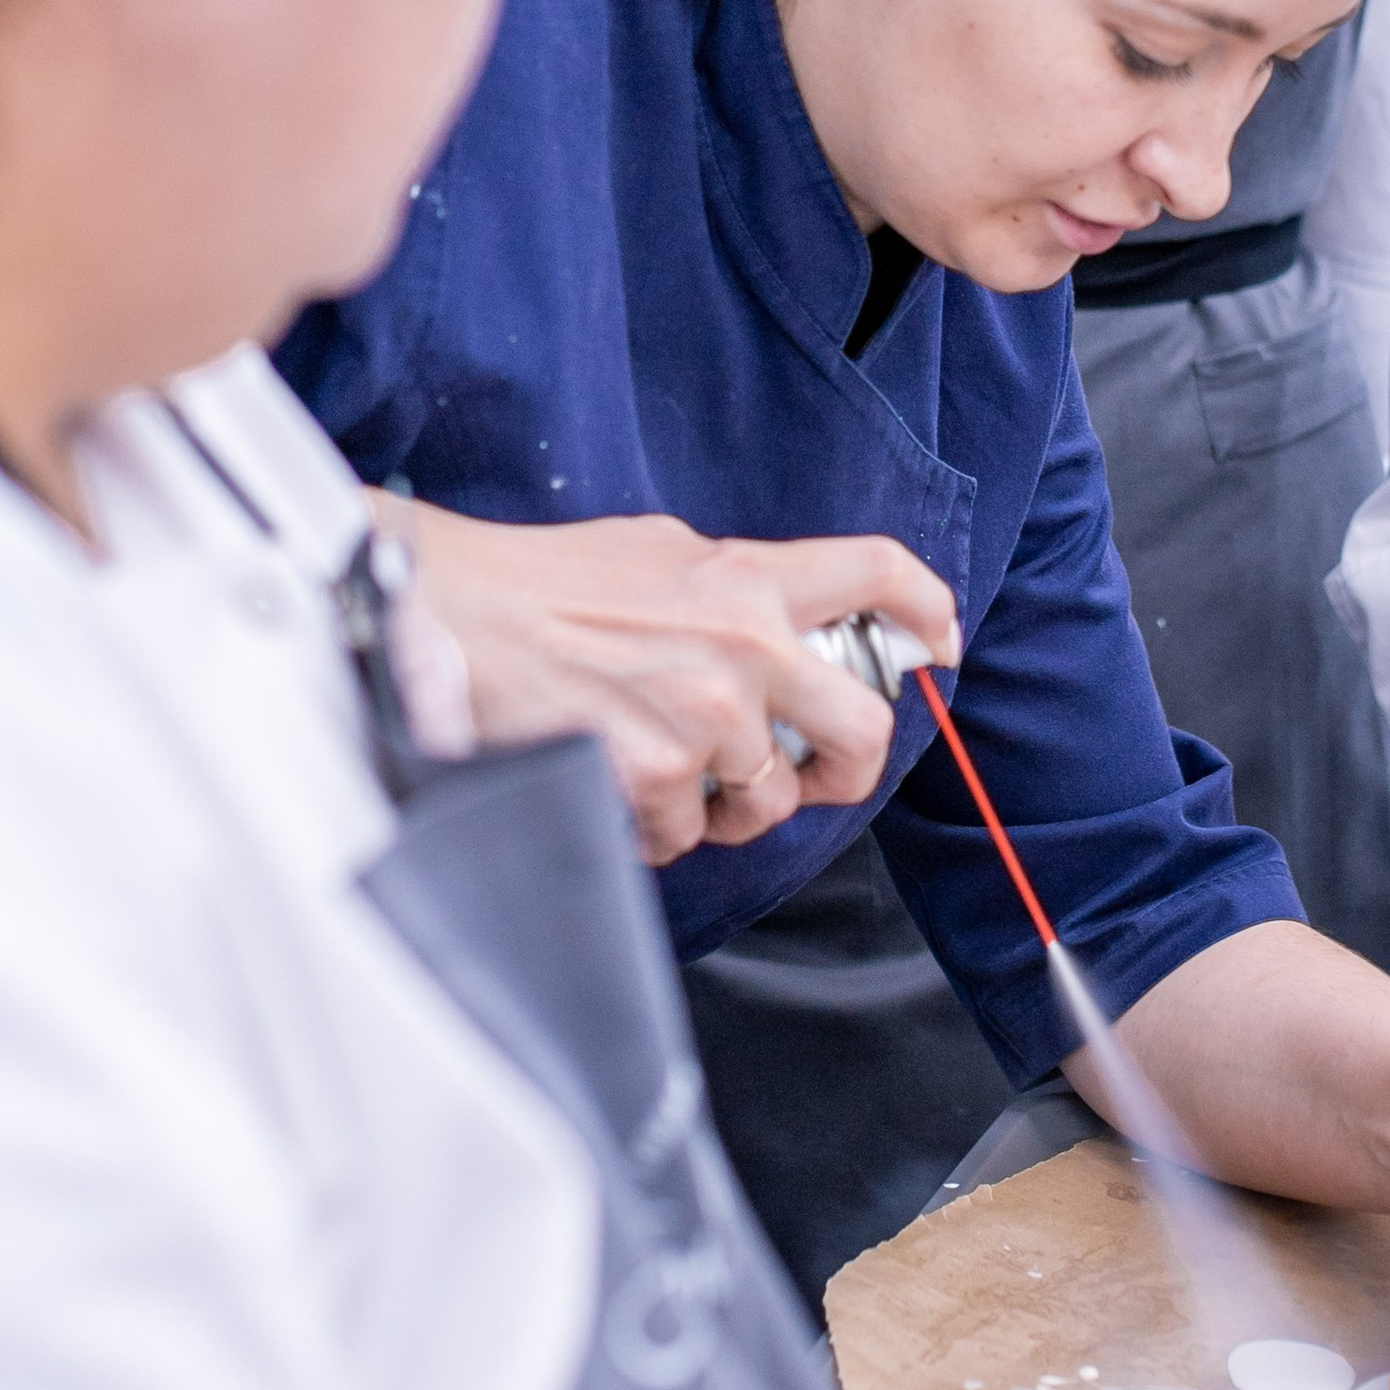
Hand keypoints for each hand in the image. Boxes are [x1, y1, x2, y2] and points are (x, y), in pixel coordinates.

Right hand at [382, 500, 958, 864]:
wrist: (450, 615)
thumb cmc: (540, 582)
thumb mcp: (659, 552)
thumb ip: (734, 588)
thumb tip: (782, 625)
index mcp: (749, 579)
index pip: (877, 574)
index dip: (928, 610)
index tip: (938, 644)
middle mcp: (744, 647)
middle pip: (863, 732)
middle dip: (845, 768)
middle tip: (811, 772)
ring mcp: (703, 720)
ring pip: (765, 803)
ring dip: (726, 805)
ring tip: (670, 770)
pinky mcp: (654, 781)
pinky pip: (685, 836)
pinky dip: (656, 826)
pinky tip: (615, 781)